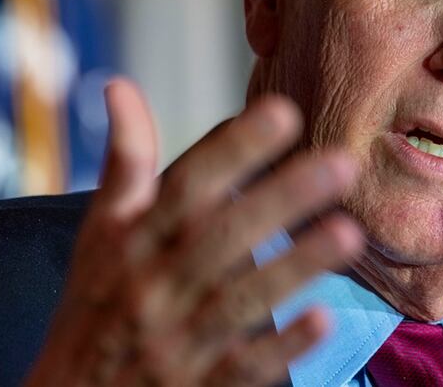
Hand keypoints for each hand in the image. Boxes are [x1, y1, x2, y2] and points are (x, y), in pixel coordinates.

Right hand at [25, 78, 362, 385]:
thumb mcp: (100, 232)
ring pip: (240, 300)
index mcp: (132, 241)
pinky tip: (322, 320)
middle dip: (282, 198)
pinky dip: (281, 347)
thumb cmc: (94, 304)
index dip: (232, 149)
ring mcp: (176, 340)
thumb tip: (119, 84)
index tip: (283, 111)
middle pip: (223, 236)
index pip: (185, 186)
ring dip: (294, 267)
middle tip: (343, 163)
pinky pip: (242, 367)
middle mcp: (153, 285)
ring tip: (348, 233)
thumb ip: (124, 162)